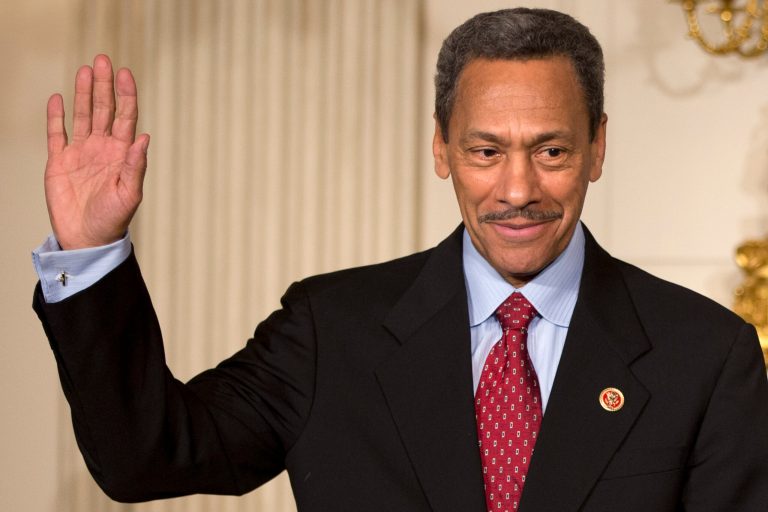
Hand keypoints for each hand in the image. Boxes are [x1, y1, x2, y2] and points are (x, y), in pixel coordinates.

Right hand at [45, 54, 149, 248]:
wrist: (87, 239)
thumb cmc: (113, 219)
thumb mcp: (129, 194)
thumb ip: (135, 166)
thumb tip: (144, 137)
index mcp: (122, 153)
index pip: (126, 117)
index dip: (126, 95)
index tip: (125, 74)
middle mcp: (102, 148)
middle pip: (104, 109)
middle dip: (104, 85)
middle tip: (103, 60)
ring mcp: (81, 153)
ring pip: (82, 115)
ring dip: (83, 93)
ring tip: (86, 70)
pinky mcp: (59, 161)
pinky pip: (56, 133)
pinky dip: (56, 116)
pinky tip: (57, 97)